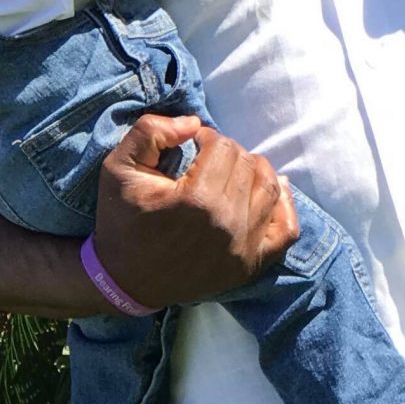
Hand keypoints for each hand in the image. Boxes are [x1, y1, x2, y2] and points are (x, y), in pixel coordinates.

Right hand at [92, 112, 298, 307]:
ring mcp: (243, 248)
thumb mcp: (118, 168)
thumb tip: (193, 123)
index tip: (191, 146)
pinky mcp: (250, 266)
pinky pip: (287, 230)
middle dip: (228, 153)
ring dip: (253, 172)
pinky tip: (271, 191)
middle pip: (247, 164)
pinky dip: (285, 206)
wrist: (123, 281)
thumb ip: (150, 132)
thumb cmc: (121, 221)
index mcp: (197, 200)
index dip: (206, 138)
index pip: (223, 146)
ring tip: (230, 174)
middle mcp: (227, 224)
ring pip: (270, 188)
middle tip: (207, 161)